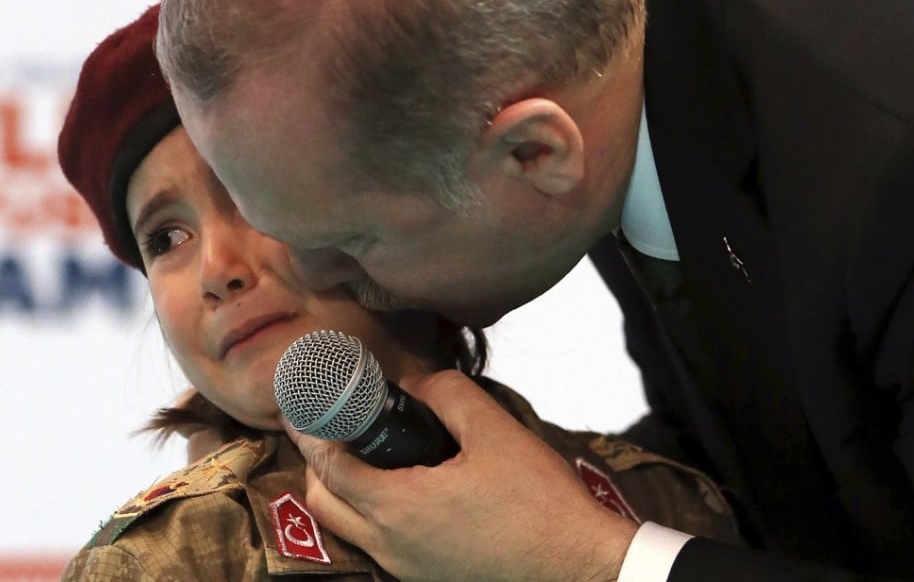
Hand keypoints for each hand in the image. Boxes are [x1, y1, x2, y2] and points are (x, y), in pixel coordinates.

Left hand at [285, 370, 638, 581]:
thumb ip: (447, 395)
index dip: (312, 429)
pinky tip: (400, 486)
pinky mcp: (425, 577)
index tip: (306, 403)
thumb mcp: (496, 432)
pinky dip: (367, 512)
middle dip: (318, 460)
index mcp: (397, 507)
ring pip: (347, 527)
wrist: (576, 566)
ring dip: (341, 488)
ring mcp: (405, 568)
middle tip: (332, 424)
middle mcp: (390, 545)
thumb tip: (413, 382)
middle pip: (324, 501)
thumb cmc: (539, 503)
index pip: (328, 465)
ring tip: (363, 451)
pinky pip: (375, 543)